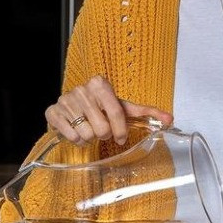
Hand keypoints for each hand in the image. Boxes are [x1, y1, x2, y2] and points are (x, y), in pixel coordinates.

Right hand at [45, 77, 172, 144]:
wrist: (74, 107)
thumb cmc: (102, 108)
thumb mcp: (124, 108)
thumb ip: (147, 113)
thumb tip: (170, 120)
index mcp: (100, 83)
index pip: (117, 113)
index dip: (121, 130)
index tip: (121, 138)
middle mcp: (81, 88)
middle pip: (101, 127)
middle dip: (104, 134)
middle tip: (101, 130)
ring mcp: (65, 100)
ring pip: (85, 134)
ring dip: (89, 138)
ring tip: (88, 130)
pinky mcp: (52, 112)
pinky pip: (69, 135)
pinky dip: (75, 139)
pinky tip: (76, 131)